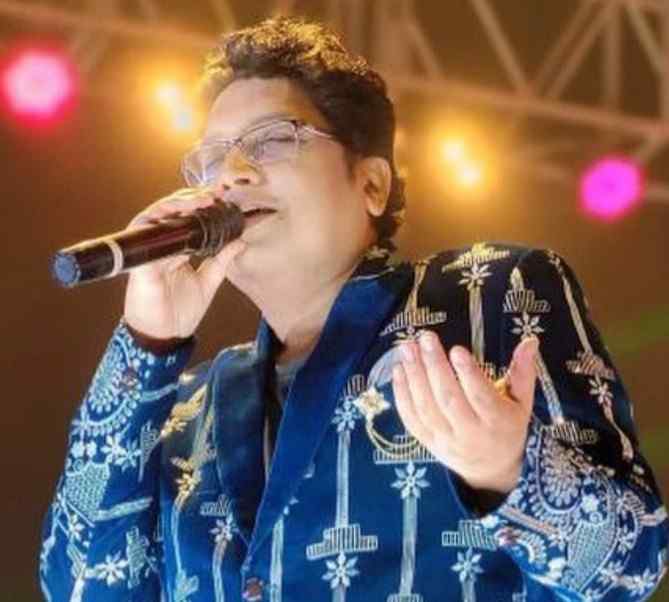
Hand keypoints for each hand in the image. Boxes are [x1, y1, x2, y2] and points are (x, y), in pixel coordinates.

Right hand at [123, 188, 246, 340]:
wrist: (165, 336)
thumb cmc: (181, 312)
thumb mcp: (209, 281)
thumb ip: (222, 260)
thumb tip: (241, 241)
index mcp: (175, 249)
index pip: (185, 218)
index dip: (199, 206)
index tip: (222, 198)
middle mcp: (159, 247)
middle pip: (169, 212)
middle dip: (189, 199)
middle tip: (212, 195)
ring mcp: (147, 253)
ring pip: (154, 217)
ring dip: (174, 205)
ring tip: (197, 201)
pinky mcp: (139, 263)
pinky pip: (143, 236)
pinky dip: (157, 223)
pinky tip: (176, 216)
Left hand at [392, 332, 538, 493]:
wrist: (491, 469)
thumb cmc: (507, 427)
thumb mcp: (522, 402)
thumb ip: (523, 371)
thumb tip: (530, 340)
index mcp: (497, 422)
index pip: (481, 397)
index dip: (468, 374)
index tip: (456, 349)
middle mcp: (469, 432)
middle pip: (448, 399)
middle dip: (435, 367)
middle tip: (426, 339)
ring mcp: (445, 439)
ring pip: (426, 407)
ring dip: (414, 375)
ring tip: (408, 348)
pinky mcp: (426, 442)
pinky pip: (411, 419)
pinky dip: (401, 394)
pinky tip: (398, 369)